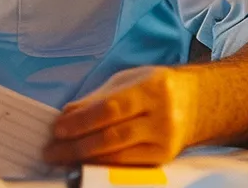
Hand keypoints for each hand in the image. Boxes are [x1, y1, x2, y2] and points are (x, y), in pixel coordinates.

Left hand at [45, 65, 198, 165]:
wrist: (195, 102)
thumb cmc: (154, 87)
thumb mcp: (126, 81)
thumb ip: (96, 98)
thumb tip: (65, 116)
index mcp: (151, 88)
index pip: (110, 108)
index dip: (81, 121)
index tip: (57, 130)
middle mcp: (162, 116)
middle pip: (113, 135)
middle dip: (77, 145)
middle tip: (52, 151)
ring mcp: (165, 140)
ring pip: (120, 155)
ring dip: (86, 158)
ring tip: (63, 158)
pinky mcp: (164, 158)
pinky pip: (128, 165)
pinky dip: (103, 164)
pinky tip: (86, 162)